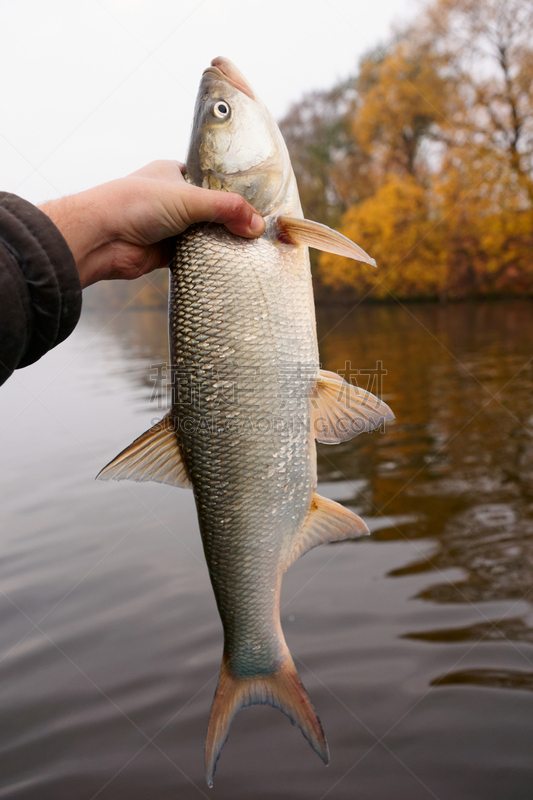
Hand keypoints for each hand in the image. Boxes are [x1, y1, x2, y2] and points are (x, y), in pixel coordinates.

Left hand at [39, 161, 264, 287]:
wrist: (102, 238)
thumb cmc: (135, 204)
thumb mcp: (188, 198)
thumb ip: (226, 209)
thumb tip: (258, 225)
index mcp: (174, 173)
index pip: (213, 180)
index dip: (234, 191)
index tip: (258, 203)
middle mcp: (172, 199)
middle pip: (212, 210)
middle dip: (231, 221)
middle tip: (259, 230)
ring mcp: (169, 227)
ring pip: (205, 234)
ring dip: (221, 242)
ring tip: (251, 248)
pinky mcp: (167, 252)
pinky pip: (196, 256)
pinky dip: (210, 260)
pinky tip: (230, 263)